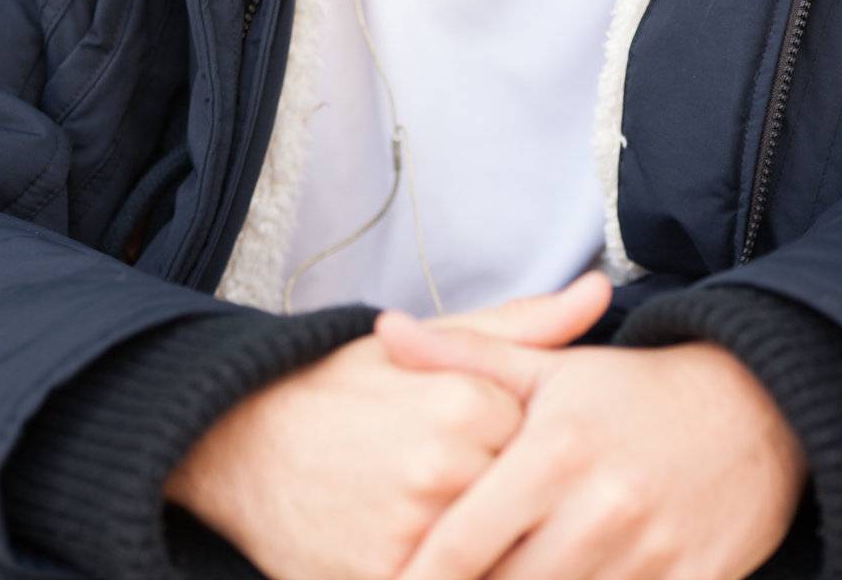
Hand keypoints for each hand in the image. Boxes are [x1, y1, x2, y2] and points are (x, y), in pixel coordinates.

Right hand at [162, 273, 609, 579]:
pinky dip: (464, 576)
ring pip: (501, 561)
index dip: (532, 457)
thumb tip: (602, 290)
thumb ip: (521, 325)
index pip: (548, 450)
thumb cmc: (341, 388)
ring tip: (485, 533)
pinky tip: (457, 557)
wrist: (240, 442)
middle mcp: (443, 470)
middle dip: (520, 512)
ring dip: (500, 555)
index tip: (505, 454)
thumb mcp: (424, 344)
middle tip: (495, 501)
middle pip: (527, 509)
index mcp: (463, 404)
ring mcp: (413, 537)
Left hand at [374, 309, 809, 579]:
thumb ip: (462, 355)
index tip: (389, 579)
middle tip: (430, 574)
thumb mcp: (545, 369)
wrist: (748, 412)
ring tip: (499, 576)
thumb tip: (383, 329)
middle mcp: (599, 509)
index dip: (419, 576)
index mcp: (554, 454)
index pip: (464, 541)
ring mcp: (648, 556)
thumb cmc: (628, 393)